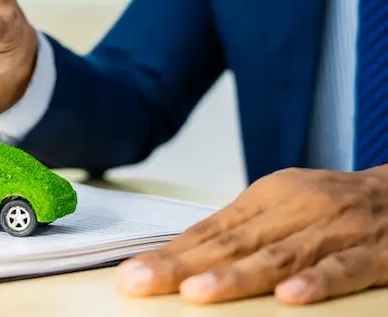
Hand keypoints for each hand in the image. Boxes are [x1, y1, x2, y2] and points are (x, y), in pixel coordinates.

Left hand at [116, 166, 387, 304]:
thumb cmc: (337, 206)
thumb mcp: (285, 208)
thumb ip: (241, 233)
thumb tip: (182, 259)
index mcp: (269, 198)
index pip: (209, 231)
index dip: (170, 254)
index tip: (132, 273)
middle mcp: (297, 209)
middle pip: (231, 243)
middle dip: (182, 266)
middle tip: (142, 283)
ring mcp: (336, 230)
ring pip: (279, 257)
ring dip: (236, 276)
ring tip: (197, 292)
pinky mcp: (377, 254)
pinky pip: (344, 270)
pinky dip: (317, 282)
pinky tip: (289, 298)